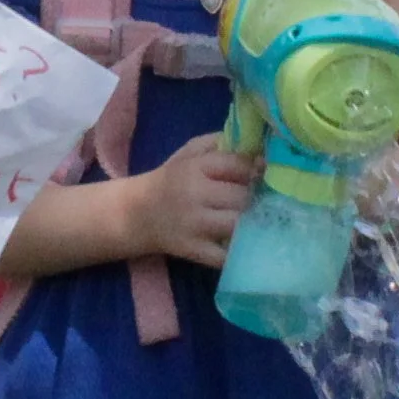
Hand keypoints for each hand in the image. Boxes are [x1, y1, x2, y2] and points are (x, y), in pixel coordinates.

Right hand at [136, 135, 256, 270]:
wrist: (135, 214)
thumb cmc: (170, 181)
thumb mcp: (189, 153)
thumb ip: (219, 143)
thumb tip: (257, 146)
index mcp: (194, 168)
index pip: (238, 165)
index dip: (256, 169)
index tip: (262, 174)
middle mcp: (194, 195)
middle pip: (242, 197)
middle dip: (257, 198)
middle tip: (263, 200)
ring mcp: (194, 225)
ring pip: (238, 225)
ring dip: (252, 223)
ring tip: (257, 220)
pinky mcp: (193, 250)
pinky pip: (225, 256)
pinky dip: (239, 252)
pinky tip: (246, 245)